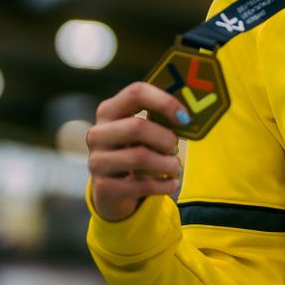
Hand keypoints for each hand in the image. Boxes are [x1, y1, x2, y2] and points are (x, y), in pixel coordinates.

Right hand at [88, 82, 189, 222]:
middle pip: (137, 127)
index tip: (185, 118)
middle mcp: (97, 134)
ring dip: (167, 164)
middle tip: (174, 149)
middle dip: (165, 139)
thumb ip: (159, 120)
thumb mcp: (143, 133)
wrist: (113, 191)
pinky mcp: (104, 188)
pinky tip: (170, 184)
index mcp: (109, 111)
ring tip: (173, 168)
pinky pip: (143, 185)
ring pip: (141, 157)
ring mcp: (97, 161)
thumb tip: (186, 116)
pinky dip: (164, 185)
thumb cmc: (135, 153)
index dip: (164, 102)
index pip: (136, 93)